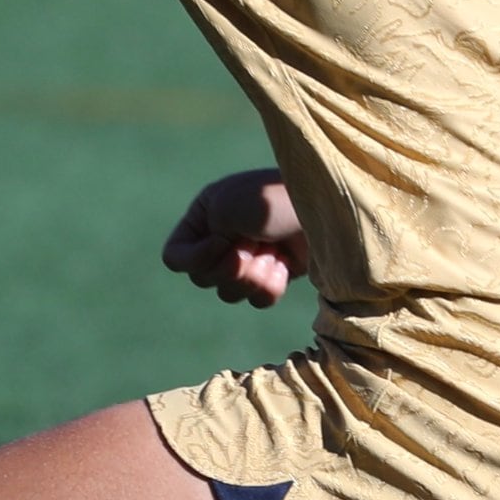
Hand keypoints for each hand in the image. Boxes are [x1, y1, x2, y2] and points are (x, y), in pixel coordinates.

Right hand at [160, 167, 304, 307]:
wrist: (323, 207)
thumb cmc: (272, 200)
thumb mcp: (225, 208)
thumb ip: (203, 242)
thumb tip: (222, 270)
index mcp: (203, 218)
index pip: (175, 258)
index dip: (197, 258)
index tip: (223, 241)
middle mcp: (220, 240)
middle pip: (203, 279)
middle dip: (232, 266)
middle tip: (255, 243)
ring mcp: (247, 259)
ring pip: (230, 293)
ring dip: (254, 274)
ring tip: (274, 252)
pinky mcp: (273, 274)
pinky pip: (258, 299)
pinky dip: (272, 284)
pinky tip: (285, 262)